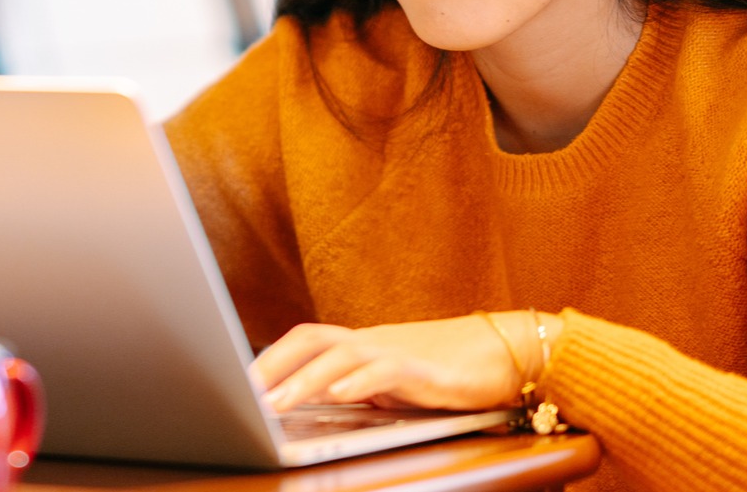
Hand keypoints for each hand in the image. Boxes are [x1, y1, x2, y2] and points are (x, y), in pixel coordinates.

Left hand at [250, 314, 533, 413]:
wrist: (510, 352)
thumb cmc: (450, 370)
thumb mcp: (394, 384)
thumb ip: (358, 390)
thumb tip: (314, 406)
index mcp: (362, 345)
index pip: (305, 341)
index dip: (269, 358)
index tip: (235, 382)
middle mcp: (374, 342)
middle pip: (311, 339)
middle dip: (272, 365)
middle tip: (240, 393)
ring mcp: (399, 352)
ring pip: (341, 356)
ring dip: (303, 380)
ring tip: (273, 404)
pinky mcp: (427, 370)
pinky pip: (386, 370)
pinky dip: (359, 382)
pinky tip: (338, 395)